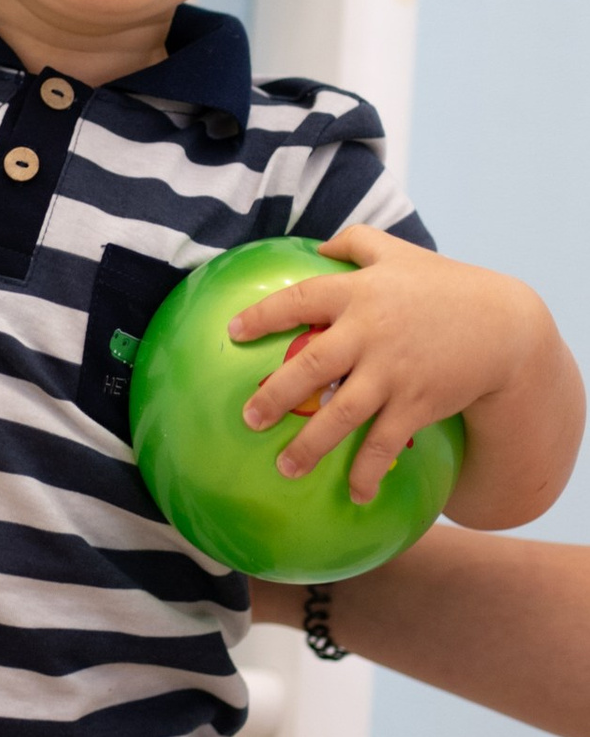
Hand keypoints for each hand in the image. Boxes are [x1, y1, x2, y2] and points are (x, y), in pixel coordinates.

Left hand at [227, 225, 539, 504]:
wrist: (504, 327)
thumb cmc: (443, 285)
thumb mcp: (397, 252)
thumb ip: (356, 242)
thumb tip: (319, 247)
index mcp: (358, 293)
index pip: (299, 301)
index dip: (263, 315)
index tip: (232, 332)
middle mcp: (369, 333)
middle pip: (312, 364)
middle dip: (276, 393)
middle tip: (248, 419)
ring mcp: (392, 372)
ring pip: (342, 412)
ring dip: (311, 444)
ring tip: (283, 468)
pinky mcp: (417, 402)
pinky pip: (385, 441)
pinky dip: (369, 470)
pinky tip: (355, 494)